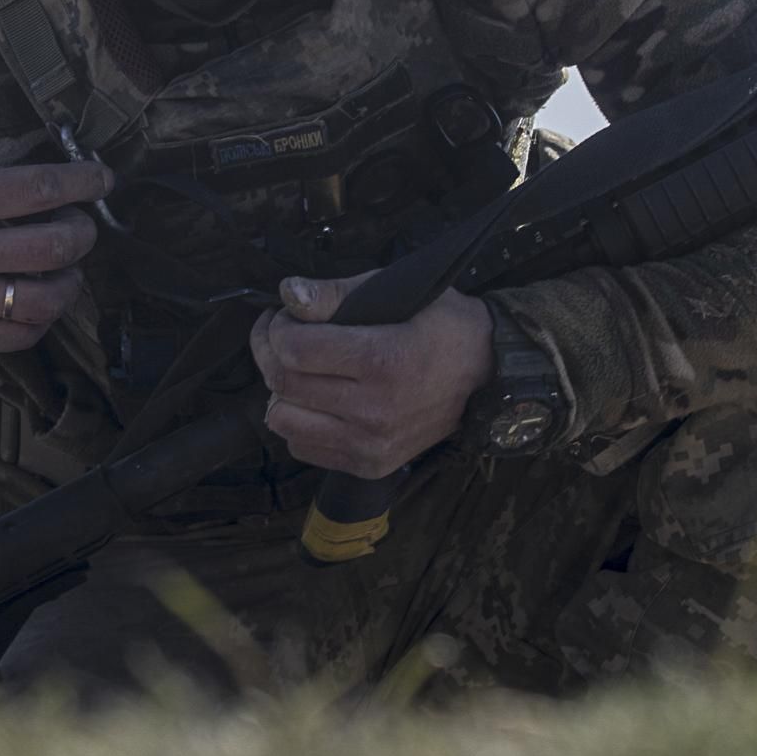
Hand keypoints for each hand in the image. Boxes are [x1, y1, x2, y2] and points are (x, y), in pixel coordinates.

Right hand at [0, 159, 109, 353]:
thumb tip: (56, 178)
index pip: (42, 189)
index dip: (85, 182)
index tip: (103, 178)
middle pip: (58, 245)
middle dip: (84, 230)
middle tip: (79, 223)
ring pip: (50, 298)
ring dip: (72, 279)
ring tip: (64, 266)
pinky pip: (24, 334)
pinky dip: (44, 315)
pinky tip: (38, 296)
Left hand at [250, 272, 495, 478]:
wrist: (487, 375)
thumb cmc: (441, 325)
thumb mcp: (397, 290)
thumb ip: (337, 293)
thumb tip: (288, 294)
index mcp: (383, 360)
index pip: (295, 350)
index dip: (278, 327)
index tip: (286, 317)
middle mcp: (375, 409)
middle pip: (284, 385)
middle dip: (269, 353)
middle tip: (281, 337)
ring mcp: (372, 443)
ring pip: (284, 421)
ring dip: (282, 392)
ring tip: (299, 371)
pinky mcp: (370, 465)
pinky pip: (303, 448)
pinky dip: (300, 422)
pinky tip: (318, 400)